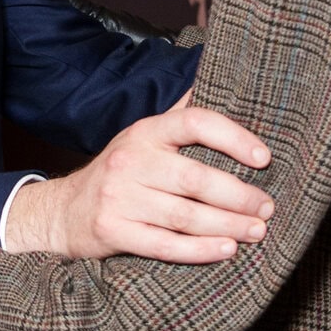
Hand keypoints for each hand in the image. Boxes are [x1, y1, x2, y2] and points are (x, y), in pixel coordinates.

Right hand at [4, 94, 273, 262]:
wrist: (63, 211)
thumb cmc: (121, 172)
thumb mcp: (143, 137)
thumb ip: (181, 117)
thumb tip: (218, 79)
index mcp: (146, 131)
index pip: (195, 122)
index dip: (233, 138)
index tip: (264, 158)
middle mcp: (132, 160)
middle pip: (196, 178)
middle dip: (239, 196)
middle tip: (267, 209)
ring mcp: (119, 197)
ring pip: (185, 215)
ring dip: (227, 226)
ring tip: (257, 232)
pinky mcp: (113, 230)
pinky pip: (164, 244)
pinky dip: (199, 250)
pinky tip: (226, 250)